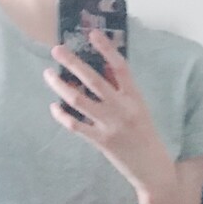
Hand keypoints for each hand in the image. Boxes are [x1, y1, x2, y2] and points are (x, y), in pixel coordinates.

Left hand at [44, 28, 174, 195]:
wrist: (153, 169)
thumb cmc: (146, 137)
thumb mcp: (139, 110)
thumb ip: (122, 92)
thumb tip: (102, 70)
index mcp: (135, 98)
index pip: (120, 67)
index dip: (106, 49)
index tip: (93, 34)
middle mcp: (122, 109)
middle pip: (94, 79)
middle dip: (73, 62)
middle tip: (57, 49)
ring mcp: (111, 125)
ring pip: (79, 100)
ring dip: (60, 85)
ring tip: (49, 74)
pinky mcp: (101, 141)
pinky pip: (76, 125)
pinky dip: (62, 115)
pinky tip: (54, 107)